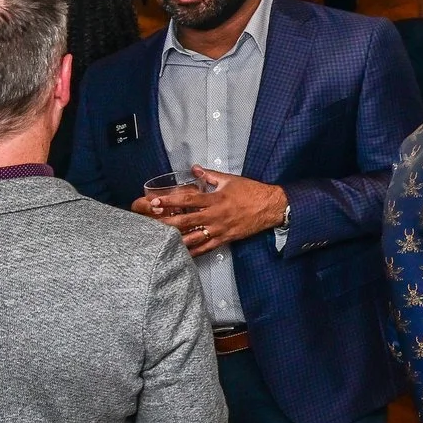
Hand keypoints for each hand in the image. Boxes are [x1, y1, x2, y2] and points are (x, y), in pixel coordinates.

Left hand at [133, 169, 286, 256]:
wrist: (271, 207)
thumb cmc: (251, 191)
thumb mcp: (230, 180)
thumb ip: (210, 175)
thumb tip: (195, 169)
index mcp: (215, 199)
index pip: (187, 199)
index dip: (170, 200)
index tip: (155, 202)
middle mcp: (215, 215)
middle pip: (186, 220)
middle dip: (167, 222)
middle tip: (151, 223)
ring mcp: (219, 229)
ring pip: (194, 237)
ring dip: (176, 238)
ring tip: (160, 240)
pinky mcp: (225, 238)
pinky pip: (206, 247)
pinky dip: (193, 251)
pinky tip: (181, 253)